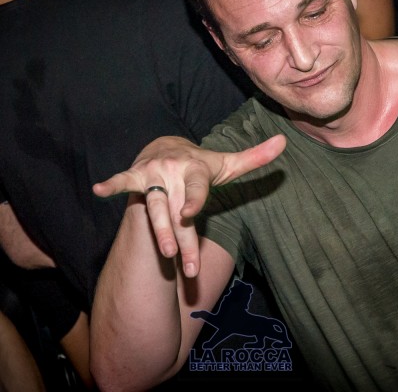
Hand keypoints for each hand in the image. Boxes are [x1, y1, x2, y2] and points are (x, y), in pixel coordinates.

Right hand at [93, 134, 285, 276]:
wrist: (169, 146)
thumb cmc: (202, 164)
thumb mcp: (227, 163)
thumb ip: (255, 157)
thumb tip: (285, 141)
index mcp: (197, 168)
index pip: (198, 187)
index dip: (195, 200)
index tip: (190, 214)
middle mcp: (175, 171)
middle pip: (178, 210)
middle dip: (183, 239)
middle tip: (189, 269)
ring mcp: (154, 173)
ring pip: (155, 207)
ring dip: (157, 231)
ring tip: (164, 255)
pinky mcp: (137, 175)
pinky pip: (124, 180)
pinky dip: (112, 184)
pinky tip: (98, 190)